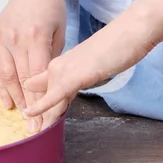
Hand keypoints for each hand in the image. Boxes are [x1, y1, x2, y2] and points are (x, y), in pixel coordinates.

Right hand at [0, 0, 66, 131]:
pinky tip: (6, 99)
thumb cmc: (50, 8)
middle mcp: (15, 39)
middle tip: (32, 126)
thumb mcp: (60, 33)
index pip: (37, 77)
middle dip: (27, 106)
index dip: (40, 101)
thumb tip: (51, 87)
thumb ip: (53, 60)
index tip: (44, 118)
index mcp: (35, 37)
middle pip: (20, 80)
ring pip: (4, 76)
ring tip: (19, 115)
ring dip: (12, 97)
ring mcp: (0, 38)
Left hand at [24, 13, 156, 117]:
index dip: (36, 102)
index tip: (31, 117)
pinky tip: (30, 114)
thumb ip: (79, 77)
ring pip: (45, 98)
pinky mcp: (73, 76)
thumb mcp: (92, 65)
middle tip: (32, 130)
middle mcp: (57, 65)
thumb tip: (72, 89)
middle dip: (37, 113)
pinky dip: (41, 107)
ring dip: (40, 116)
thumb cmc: (117, 46)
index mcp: (61, 63)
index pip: (41, 86)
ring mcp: (63, 70)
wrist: (132, 31)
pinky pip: (52, 96)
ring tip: (33, 131)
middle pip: (40, 95)